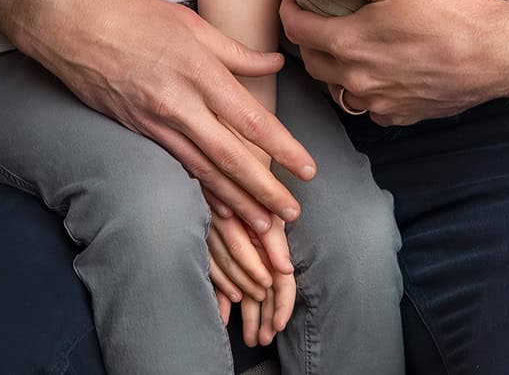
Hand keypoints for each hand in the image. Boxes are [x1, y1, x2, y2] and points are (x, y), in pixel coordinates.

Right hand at [21, 0, 315, 228]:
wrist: (69, 26)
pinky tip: (217, 210)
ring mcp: (154, 123)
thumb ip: (235, 51)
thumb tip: (275, 61)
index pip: (249, 119)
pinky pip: (176, 167)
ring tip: (262, 226)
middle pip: (229, 156)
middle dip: (263, 189)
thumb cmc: (131, 14)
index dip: (282, 148)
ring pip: (202, 171)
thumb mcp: (189, 23)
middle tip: (292, 215)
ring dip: (235, 201)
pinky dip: (200, 191)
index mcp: (198, 71)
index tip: (307, 169)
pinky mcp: (135, 132)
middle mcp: (178, 104)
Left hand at [205, 193, 295, 344]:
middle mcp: (260, 252)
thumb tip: (284, 270)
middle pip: (267, 294)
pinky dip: (225, 297)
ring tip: (249, 337)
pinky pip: (225, 279)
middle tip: (260, 340)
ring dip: (249, 314)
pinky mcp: (223, 248)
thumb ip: (273, 241)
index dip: (281, 307)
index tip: (276, 327)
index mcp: (272, 247)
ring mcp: (244, 252)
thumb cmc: (251, 189)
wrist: (233, 167)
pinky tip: (224, 315)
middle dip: (264, 318)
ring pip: (250, 291)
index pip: (282, 285)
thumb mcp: (263, 214)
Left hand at [281, 0, 508, 123]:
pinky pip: (368, 107)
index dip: (288, 10)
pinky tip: (376, 71)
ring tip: (341, 45)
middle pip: (311, 62)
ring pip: (336, 88)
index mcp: (349, 44)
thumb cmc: (451, 9)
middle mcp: (358, 80)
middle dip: (306, 38)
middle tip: (313, 18)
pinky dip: (363, 89)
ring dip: (331, 67)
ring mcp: (380, 103)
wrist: (500, 52)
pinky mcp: (402, 115)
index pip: (296, 29)